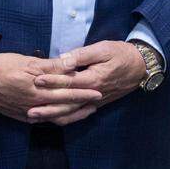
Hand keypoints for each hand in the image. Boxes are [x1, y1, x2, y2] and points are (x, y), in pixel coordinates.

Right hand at [0, 52, 102, 125]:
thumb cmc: (4, 66)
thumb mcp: (29, 62)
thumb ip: (52, 66)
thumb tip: (72, 65)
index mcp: (38, 91)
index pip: (67, 93)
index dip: (84, 92)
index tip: (98, 91)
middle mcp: (35, 105)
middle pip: (64, 108)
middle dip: (82, 105)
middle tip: (98, 102)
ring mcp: (28, 114)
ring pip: (55, 117)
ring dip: (72, 114)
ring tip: (86, 111)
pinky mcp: (21, 116)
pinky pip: (44, 121)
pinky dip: (57, 118)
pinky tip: (64, 115)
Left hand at [31, 40, 145, 112]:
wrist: (140, 66)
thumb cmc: (121, 53)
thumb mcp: (103, 48)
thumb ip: (83, 55)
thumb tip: (64, 59)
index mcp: (93, 79)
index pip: (68, 82)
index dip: (51, 81)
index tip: (36, 80)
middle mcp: (93, 94)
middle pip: (67, 104)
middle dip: (47, 108)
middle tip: (28, 111)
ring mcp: (95, 101)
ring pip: (72, 113)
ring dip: (54, 116)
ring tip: (36, 118)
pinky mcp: (97, 103)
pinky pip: (80, 114)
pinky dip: (67, 119)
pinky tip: (55, 120)